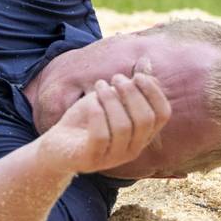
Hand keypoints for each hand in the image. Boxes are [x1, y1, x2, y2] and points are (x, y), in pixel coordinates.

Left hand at [36, 65, 171, 176]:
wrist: (57, 146)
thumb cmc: (87, 120)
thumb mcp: (109, 99)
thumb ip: (129, 86)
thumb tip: (146, 61)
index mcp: (143, 134)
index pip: (163, 114)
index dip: (154, 92)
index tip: (137, 75)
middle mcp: (133, 149)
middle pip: (145, 119)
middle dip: (131, 93)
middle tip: (115, 78)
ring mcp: (113, 157)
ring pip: (123, 126)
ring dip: (111, 99)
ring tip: (99, 86)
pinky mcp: (92, 159)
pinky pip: (100, 136)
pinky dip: (97, 113)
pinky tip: (90, 101)